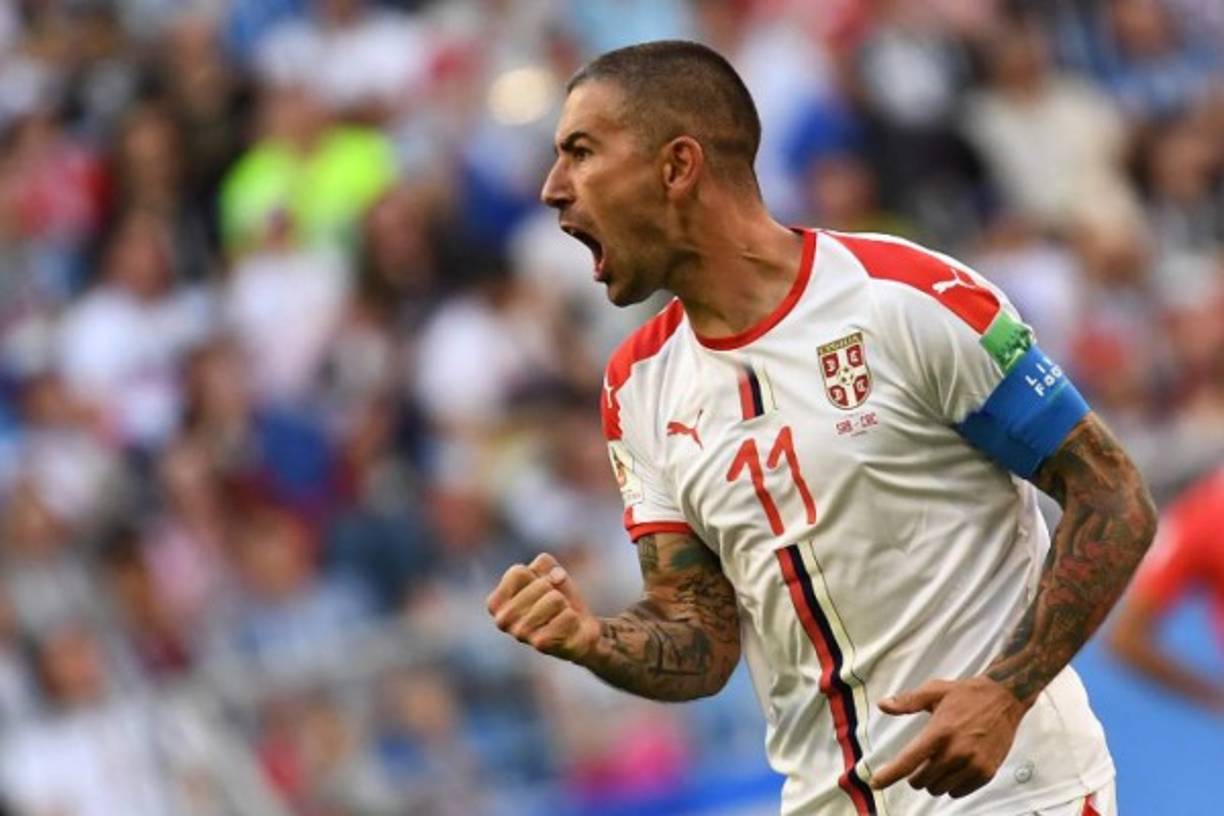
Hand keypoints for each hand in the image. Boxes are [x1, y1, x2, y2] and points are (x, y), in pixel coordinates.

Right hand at [486, 552, 600, 662]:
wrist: (577, 632)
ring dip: (564, 604)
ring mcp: (520, 634)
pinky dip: (573, 618)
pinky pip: (567, 616)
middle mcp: (502, 620)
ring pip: (555, 599)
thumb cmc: (557, 599)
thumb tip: (556, 576)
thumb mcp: (548, 572)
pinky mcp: (541, 645)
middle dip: (554, 590)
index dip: (538, 575)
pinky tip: (567, 629)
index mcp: (496, 603)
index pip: (518, 573)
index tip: (542, 589)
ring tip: (559, 616)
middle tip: (554, 606)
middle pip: (540, 585)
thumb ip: (545, 563)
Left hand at [870, 676, 1026, 798]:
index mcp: (939, 732)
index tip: (875, 783)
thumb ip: (907, 701)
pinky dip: (951, 785)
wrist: (1004, 698)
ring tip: (939, 762)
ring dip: (933, 781)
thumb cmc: (966, 694)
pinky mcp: (986, 773)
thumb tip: (883, 705)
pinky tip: (954, 769)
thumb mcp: (934, 691)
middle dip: (915, 775)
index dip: (890, 774)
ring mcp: (973, 765)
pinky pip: (958, 792)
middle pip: (922, 781)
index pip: (908, 760)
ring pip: (939, 789)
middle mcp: (956, 752)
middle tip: (922, 760)